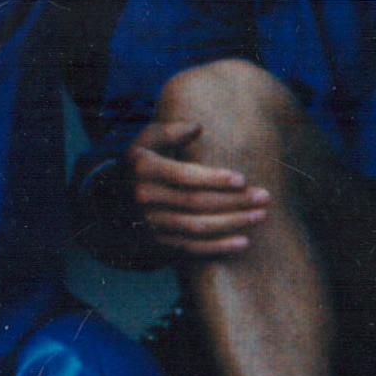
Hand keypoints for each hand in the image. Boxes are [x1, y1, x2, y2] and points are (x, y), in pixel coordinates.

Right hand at [125, 117, 270, 260]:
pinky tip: (244, 242)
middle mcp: (144, 197)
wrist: (110, 201)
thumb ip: (171, 132)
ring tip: (260, 216)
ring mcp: (150, 223)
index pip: (184, 176)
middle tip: (264, 198)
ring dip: (232, 223)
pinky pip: (192, 248)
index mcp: (143, 168)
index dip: (214, 179)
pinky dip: (218, 247)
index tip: (243, 180)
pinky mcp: (157, 244)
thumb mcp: (147, 141)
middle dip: (234, 201)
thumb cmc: (142, 164)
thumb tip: (197, 127)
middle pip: (196, 203)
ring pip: (197, 227)